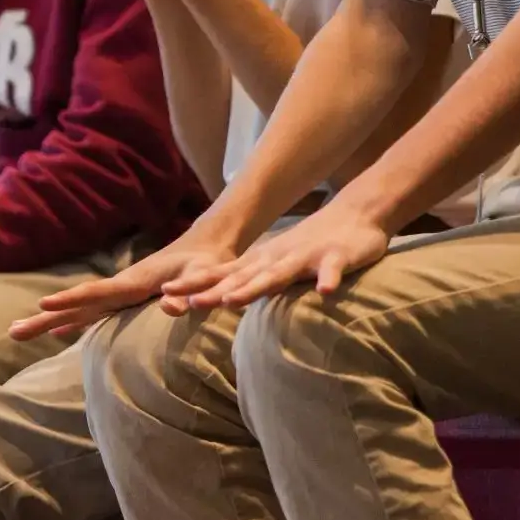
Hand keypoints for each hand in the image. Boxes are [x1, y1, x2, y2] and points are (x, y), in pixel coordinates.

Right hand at [10, 218, 244, 339]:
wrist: (208, 246)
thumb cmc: (211, 263)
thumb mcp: (206, 276)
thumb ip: (191, 290)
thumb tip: (173, 306)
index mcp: (134, 283)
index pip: (96, 294)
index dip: (70, 300)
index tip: (43, 304)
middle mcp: (121, 288)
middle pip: (76, 304)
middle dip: (45, 317)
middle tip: (12, 332)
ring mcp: (120, 294)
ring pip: (79, 309)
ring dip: (50, 321)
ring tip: (19, 332)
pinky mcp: (125, 299)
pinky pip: (92, 313)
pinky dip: (72, 322)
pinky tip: (59, 332)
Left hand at [167, 198, 392, 310]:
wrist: (354, 214)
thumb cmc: (310, 246)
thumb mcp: (275, 264)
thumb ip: (251, 281)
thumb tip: (217, 299)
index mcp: (261, 262)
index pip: (221, 275)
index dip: (194, 285)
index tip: (164, 295)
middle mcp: (276, 258)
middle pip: (241, 278)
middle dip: (214, 291)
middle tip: (189, 305)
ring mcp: (305, 257)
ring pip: (277, 274)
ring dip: (255, 287)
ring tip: (233, 301)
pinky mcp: (336, 258)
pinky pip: (331, 271)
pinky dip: (327, 280)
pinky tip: (325, 292)